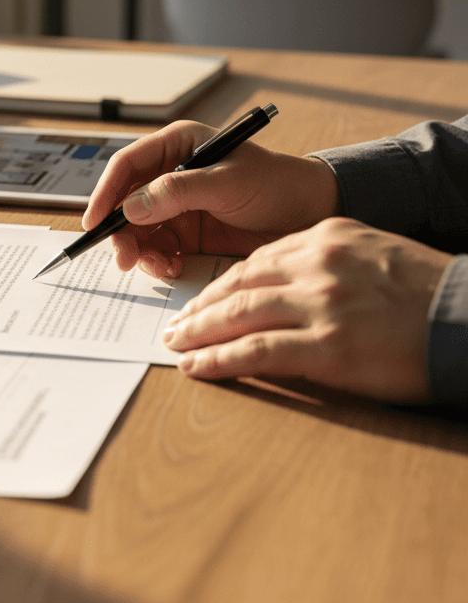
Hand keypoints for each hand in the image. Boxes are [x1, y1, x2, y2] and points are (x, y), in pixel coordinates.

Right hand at [83, 120, 340, 277]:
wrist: (312, 215)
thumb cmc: (277, 184)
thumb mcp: (227, 183)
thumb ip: (177, 192)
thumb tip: (130, 207)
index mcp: (178, 146)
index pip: (127, 165)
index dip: (106, 192)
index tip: (95, 221)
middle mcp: (171, 174)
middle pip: (126, 201)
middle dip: (121, 231)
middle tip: (124, 258)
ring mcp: (178, 205)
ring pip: (138, 229)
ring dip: (140, 249)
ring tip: (157, 266)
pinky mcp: (188, 232)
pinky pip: (158, 247)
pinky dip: (158, 260)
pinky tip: (171, 267)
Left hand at [162, 218, 453, 401]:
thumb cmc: (427, 290)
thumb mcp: (372, 251)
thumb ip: (326, 258)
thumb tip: (282, 280)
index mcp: (326, 236)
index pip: (256, 259)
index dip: (222, 283)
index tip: (203, 298)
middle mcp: (317, 264)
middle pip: (239, 284)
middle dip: (201, 307)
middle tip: (175, 323)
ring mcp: (321, 304)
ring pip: (238, 315)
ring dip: (199, 332)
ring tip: (175, 344)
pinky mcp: (329, 347)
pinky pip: (257, 352)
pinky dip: (219, 359)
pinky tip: (196, 366)